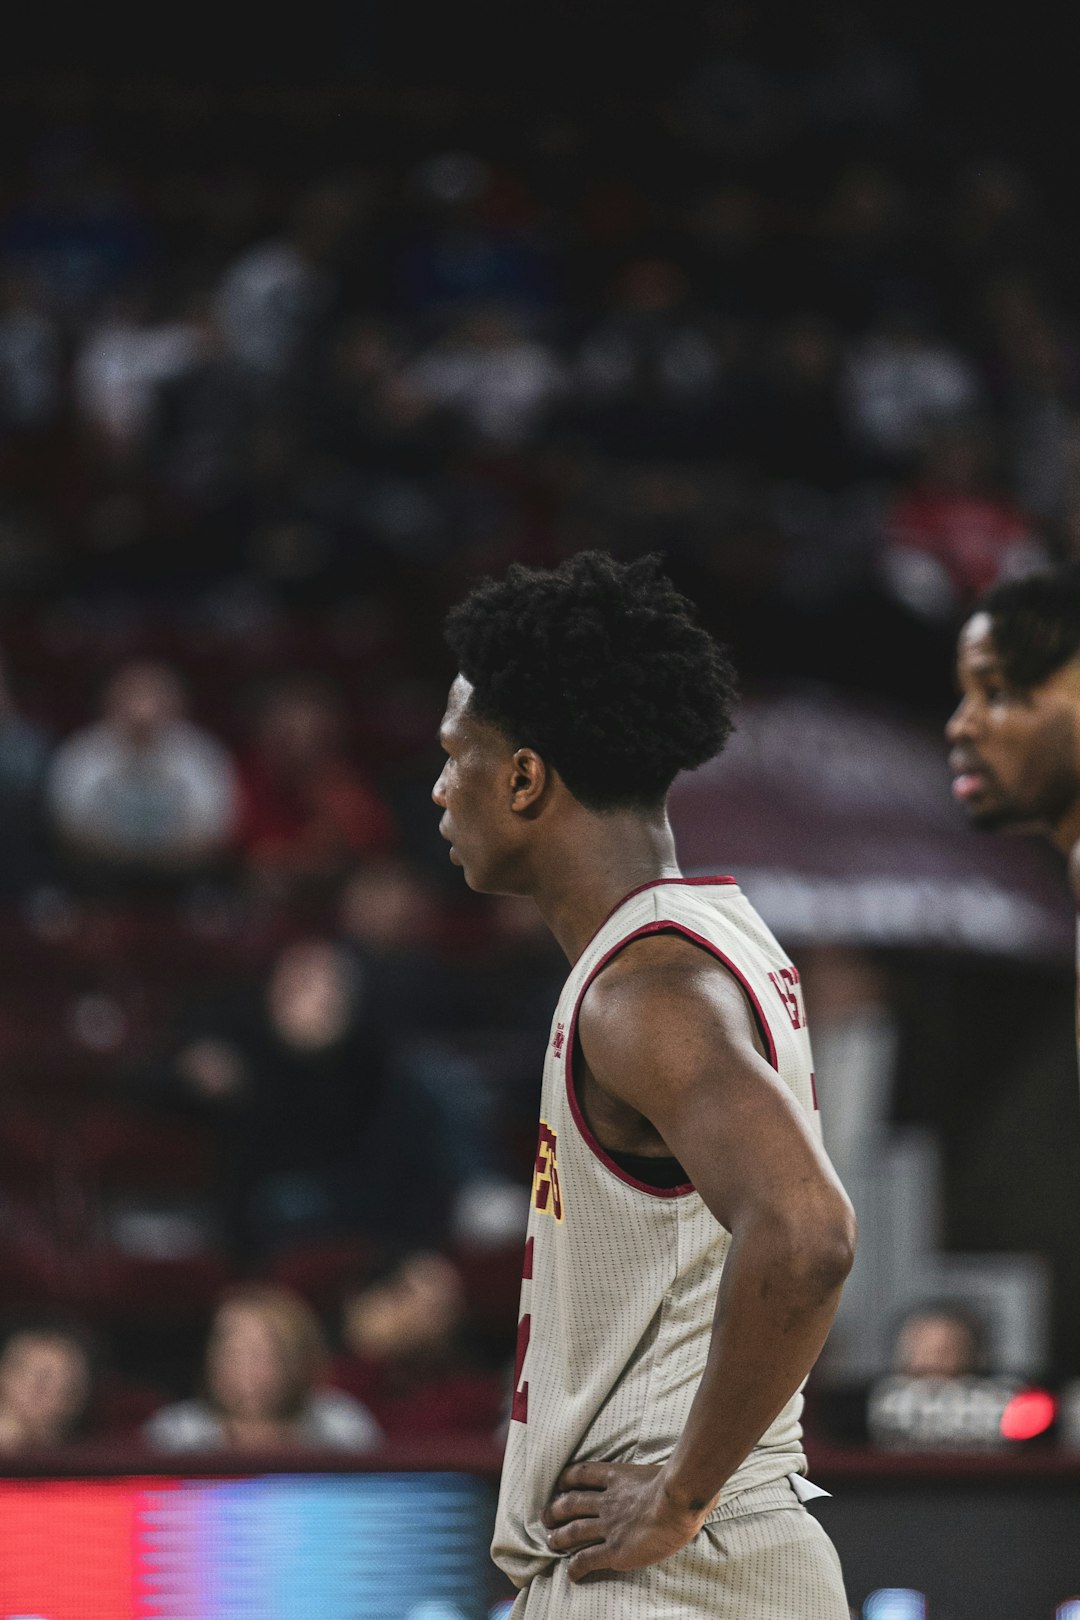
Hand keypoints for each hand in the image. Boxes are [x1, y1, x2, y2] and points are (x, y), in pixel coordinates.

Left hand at [542, 1461, 713, 1582]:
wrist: (677, 1502)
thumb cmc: (680, 1484)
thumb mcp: (664, 1469)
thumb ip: (663, 1474)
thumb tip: (683, 1475)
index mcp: (618, 1477)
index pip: (584, 1472)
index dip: (568, 1478)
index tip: (561, 1483)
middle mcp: (608, 1501)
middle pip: (571, 1502)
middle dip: (555, 1510)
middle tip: (546, 1517)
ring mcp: (609, 1526)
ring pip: (574, 1531)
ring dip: (559, 1538)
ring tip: (551, 1542)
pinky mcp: (614, 1550)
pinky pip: (588, 1559)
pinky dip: (576, 1567)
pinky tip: (571, 1574)